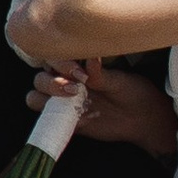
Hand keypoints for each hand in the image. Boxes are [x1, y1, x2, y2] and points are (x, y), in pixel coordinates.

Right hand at [30, 56, 176, 161]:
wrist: (143, 118)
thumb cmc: (133, 91)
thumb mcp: (120, 80)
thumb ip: (101, 73)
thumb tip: (91, 57)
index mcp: (75, 64)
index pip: (51, 57)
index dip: (59, 63)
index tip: (79, 70)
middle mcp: (64, 81)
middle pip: (39, 79)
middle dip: (52, 82)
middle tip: (75, 88)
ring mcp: (63, 102)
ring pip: (35, 97)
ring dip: (47, 99)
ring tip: (73, 101)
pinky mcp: (67, 121)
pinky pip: (50, 120)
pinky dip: (61, 119)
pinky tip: (85, 118)